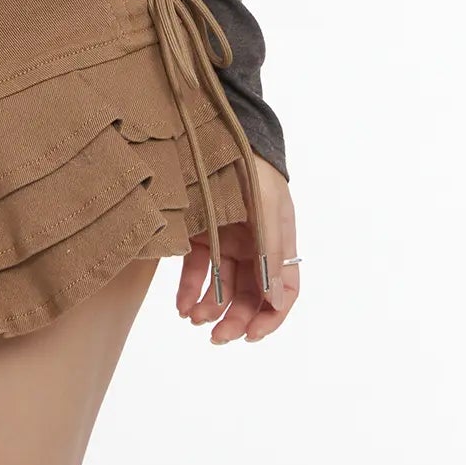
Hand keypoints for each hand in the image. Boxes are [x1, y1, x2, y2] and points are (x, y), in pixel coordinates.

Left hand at [175, 153, 297, 342]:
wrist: (217, 127)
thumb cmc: (251, 164)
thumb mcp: (266, 205)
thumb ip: (270, 251)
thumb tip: (276, 301)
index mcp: (278, 241)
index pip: (283, 290)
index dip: (271, 318)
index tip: (252, 336)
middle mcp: (254, 245)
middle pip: (250, 295)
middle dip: (236, 320)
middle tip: (217, 337)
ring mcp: (226, 239)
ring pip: (222, 287)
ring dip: (211, 309)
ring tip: (193, 319)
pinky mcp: (200, 232)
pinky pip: (197, 268)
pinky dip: (189, 290)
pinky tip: (182, 305)